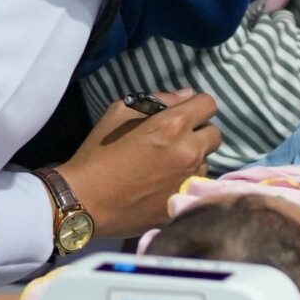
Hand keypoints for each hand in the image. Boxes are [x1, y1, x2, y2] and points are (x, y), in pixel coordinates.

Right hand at [55, 89, 221, 238]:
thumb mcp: (118, 113)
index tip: (184, 113)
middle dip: (199, 132)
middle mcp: (189, 152)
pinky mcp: (184, 204)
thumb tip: (185, 96)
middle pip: (215, 134)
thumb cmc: (98, 154)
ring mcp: (189, 181)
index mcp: (173, 126)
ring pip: (207, 161)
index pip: (209, 104)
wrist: (84, 202)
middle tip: (177, 140)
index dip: (197, 106)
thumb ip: (156, 99)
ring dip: (194, 159)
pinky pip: (196, 186)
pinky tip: (164, 186)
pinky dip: (185, 182)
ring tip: (168, 165)